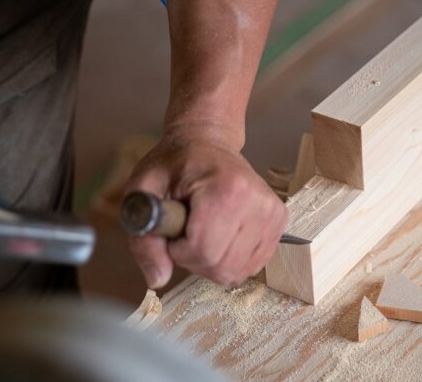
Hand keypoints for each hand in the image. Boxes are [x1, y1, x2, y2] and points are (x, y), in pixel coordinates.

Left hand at [124, 135, 287, 288]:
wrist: (207, 143)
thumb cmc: (174, 164)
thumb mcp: (143, 191)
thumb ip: (143, 239)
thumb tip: (158, 279)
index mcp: (226, 189)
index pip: (202, 251)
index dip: (178, 250)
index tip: (172, 229)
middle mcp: (257, 202)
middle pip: (221, 266)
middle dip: (194, 259)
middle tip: (185, 230)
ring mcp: (273, 213)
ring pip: (237, 271)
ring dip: (212, 261)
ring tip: (203, 230)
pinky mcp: (278, 223)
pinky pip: (252, 265)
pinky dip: (230, 260)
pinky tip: (220, 236)